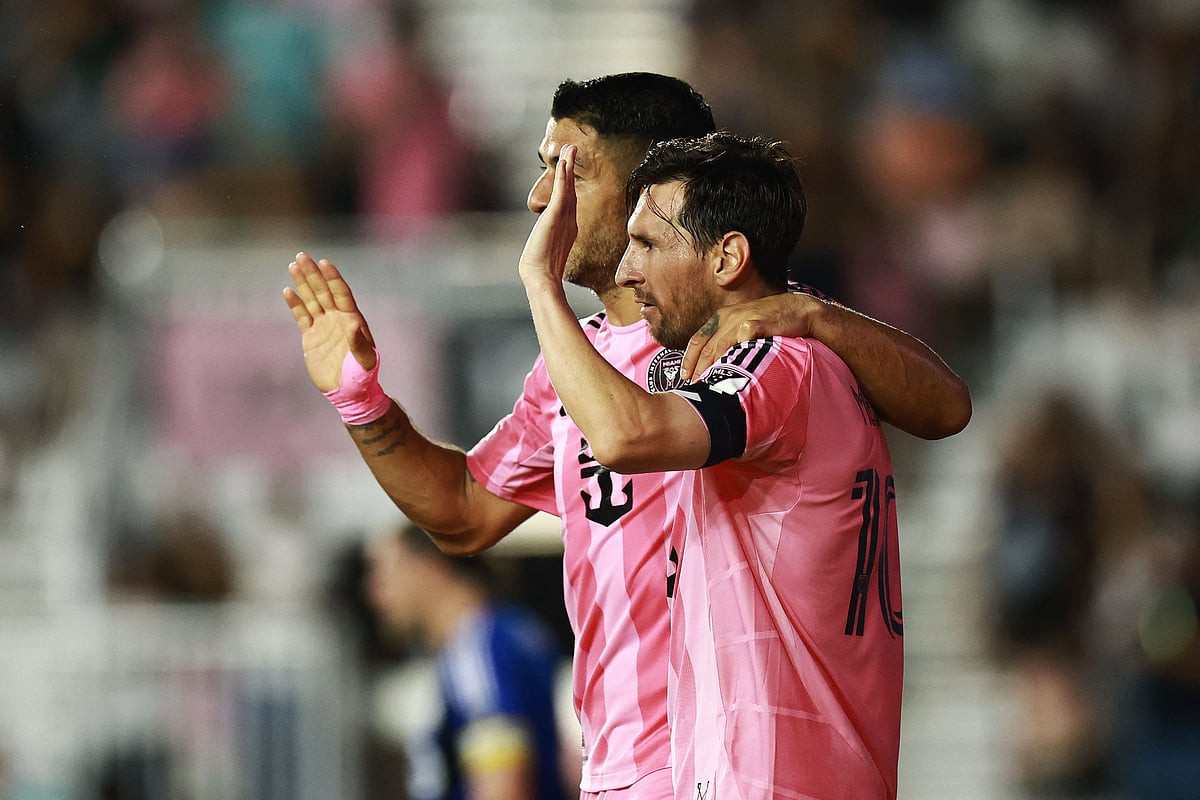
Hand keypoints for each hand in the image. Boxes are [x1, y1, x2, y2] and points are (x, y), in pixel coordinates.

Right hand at [283, 252, 376, 392]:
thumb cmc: (363, 377)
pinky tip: (288, 291)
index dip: (333, 278)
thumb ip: (360, 343)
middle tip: (302, 255)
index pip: (341, 293)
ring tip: (293, 264)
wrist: (349, 393)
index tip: (324, 262)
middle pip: (323, 291)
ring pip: (311, 300)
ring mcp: (324, 326)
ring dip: (303, 283)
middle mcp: (338, 319)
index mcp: (353, 320)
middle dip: (313, 273)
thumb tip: (353, 324)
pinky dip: (295, 304)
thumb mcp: (365, 361)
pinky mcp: (311, 337)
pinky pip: (302, 316)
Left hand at [518, 144, 577, 289]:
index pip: (569, 198)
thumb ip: (550, 245)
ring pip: (568, 187)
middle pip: (571, 188)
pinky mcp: (557, 217)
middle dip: (571, 167)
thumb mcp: (546, 252)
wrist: (541, 278)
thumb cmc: (541, 271)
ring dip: (569, 165)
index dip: (570, 181)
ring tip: (570, 148)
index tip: (569, 164)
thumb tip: (546, 250)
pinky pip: (563, 192)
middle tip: (572, 148)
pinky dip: (564, 177)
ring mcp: (565, 218)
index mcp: (567, 227)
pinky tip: (564, 163)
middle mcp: (569, 220)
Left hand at [680, 291, 823, 380]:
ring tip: (706, 384)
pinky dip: (735, 357)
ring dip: (711, 367)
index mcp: (721, 317)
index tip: (684, 377)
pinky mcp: (758, 323)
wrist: (799, 309)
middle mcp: (728, 316)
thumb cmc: (770, 321)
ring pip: (719, 346)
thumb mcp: (743, 324)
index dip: (688, 360)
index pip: (697, 339)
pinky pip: (742, 342)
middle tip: (692, 386)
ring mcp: (742, 319)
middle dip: (696, 368)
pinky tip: (732, 373)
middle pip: (705, 346)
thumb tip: (712, 363)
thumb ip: (728, 338)